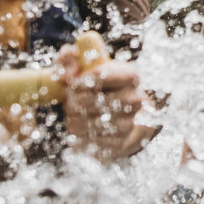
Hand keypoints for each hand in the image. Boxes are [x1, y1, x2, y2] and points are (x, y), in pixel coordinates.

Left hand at [57, 44, 157, 161]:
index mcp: (130, 75)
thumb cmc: (96, 86)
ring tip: (72, 116)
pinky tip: (78, 130)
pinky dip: (80, 137)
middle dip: (77, 103)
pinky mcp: (121, 143)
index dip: (83, 81)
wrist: (117, 113)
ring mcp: (131, 123)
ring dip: (76, 121)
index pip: (104, 75)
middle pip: (100, 101)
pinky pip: (96, 142)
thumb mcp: (83, 66)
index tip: (72, 83)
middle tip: (68, 102)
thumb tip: (67, 69)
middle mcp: (136, 99)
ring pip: (97, 124)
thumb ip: (69, 59)